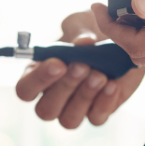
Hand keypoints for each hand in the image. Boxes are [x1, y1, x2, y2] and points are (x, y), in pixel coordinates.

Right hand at [15, 10, 144, 127]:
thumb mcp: (81, 25)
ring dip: (84, 97)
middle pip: (46, 110)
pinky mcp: (97, 114)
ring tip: (100, 75)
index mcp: (37, 76)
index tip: (58, 63)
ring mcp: (74, 110)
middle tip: (83, 66)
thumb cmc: (90, 33)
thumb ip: (78, 33)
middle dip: (65, 88)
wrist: (119, 43)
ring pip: (69, 120)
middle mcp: (52, 98)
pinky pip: (96, 119)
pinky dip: (104, 103)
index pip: (25, 89)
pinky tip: (113, 85)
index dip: (38, 80)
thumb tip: (83, 43)